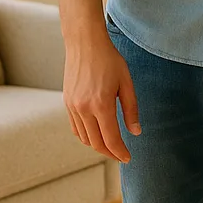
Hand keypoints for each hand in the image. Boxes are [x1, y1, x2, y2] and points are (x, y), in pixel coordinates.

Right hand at [63, 29, 140, 162]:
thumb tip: (135, 132)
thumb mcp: (126, 82)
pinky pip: (76, 128)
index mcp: (101, 104)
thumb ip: (131, 109)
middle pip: (96, 143)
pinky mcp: (67, 103)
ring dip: (97, 146)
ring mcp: (73, 107)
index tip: (128, 158)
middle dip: (109, 153)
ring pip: (84, 138)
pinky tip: (96, 134)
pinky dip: (86, 136)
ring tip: (111, 146)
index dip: (120, 152)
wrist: (85, 44)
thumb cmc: (110, 60)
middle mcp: (83, 109)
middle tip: (121, 155)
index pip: (111, 139)